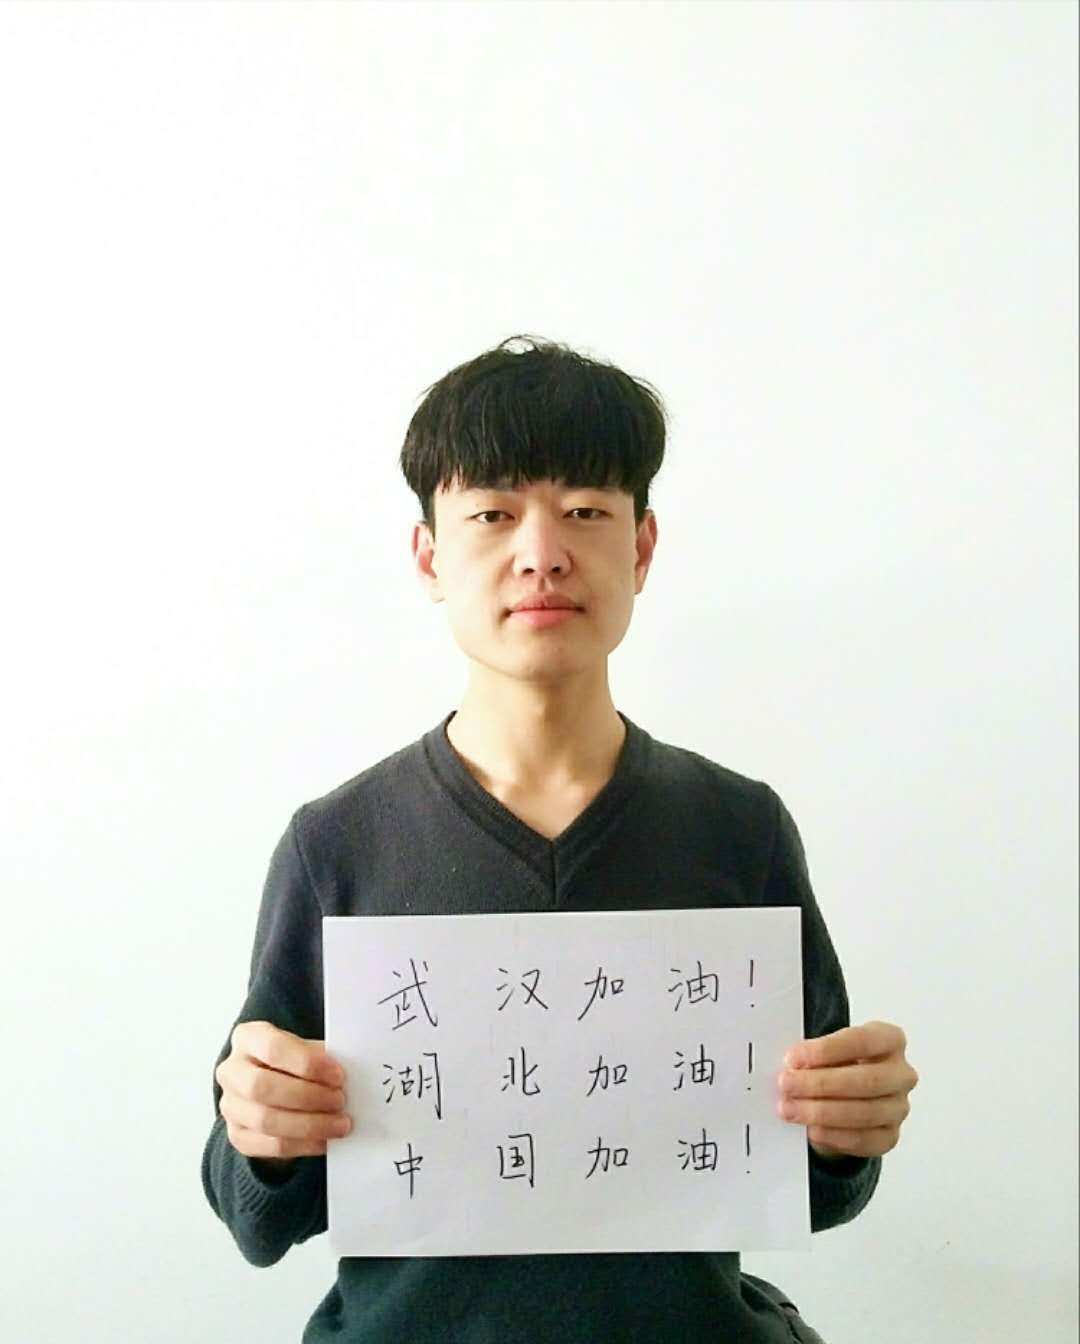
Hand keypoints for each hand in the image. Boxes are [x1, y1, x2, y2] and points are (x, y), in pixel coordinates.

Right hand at [215, 1020, 352, 1159]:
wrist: (272, 1081)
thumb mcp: (304, 1047)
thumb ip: (319, 1056)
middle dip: (307, 1097)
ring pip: (265, 1121)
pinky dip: (302, 1145)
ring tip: (339, 1124)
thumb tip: (348, 1074)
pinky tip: (324, 1141)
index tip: (338, 1075)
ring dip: (309, 1125)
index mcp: (247, 1038)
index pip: (272, 1049)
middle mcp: (231, 1071)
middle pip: (262, 1087)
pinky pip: (269, 1146)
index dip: (307, 1063)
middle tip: (340, 1101)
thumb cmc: (293, 1059)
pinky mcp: (237, 1135)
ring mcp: (230, 1105)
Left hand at [776, 1020, 917, 1160]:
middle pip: (866, 1080)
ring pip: (865, 1113)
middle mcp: (900, 1074)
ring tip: (791, 1109)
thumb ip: (814, 1053)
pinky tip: (812, 1130)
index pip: (862, 1041)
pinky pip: (864, 1140)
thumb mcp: (827, 1048)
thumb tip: (791, 1066)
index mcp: (889, 1040)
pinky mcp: (890, 1136)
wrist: (846, 1094)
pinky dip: (835, 1136)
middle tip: (787, 1085)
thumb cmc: (836, 1063)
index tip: (793, 1058)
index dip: (826, 1050)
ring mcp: (898, 1107)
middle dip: (821, 1084)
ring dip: (822, 1112)